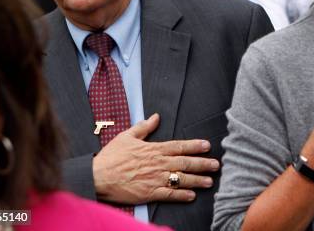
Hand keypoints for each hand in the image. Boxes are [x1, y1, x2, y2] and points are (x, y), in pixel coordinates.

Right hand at [93, 113, 220, 203]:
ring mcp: (154, 178)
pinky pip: (169, 194)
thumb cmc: (111, 156)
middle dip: (202, 163)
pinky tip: (192, 196)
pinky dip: (181, 195)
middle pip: (184, 163)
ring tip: (209, 181)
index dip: (194, 146)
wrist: (98, 176)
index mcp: (153, 149)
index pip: (179, 146)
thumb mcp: (127, 136)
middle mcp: (157, 163)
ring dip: (196, 180)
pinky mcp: (149, 193)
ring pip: (180, 179)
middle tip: (216, 165)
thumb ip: (143, 127)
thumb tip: (155, 117)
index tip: (207, 145)